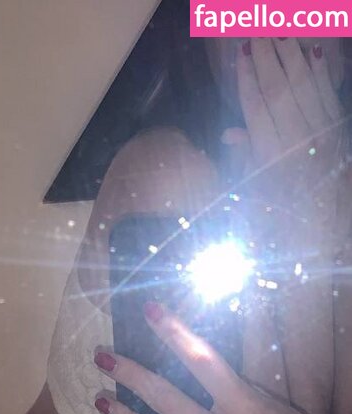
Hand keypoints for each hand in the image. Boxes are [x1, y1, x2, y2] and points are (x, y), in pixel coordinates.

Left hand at [93, 302, 347, 413]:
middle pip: (164, 399)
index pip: (201, 360)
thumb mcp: (264, 400)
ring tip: (101, 401)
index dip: (173, 332)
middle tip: (102, 357)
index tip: (150, 312)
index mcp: (242, 406)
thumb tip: (184, 368)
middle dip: (128, 374)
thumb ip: (225, 388)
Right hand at [228, 39, 349, 246]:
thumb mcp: (258, 193)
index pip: (257, 108)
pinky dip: (321, 69)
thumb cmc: (285, 211)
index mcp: (274, 156)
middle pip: (280, 89)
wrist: (326, 226)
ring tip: (278, 31)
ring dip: (291, 55)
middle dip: (267, 57)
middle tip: (256, 31)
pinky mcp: (339, 128)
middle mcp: (300, 140)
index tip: (239, 55)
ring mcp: (323, 131)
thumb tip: (231, 134)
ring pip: (304, 84)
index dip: (247, 79)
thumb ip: (246, 159)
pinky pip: (328, 91)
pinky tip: (313, 49)